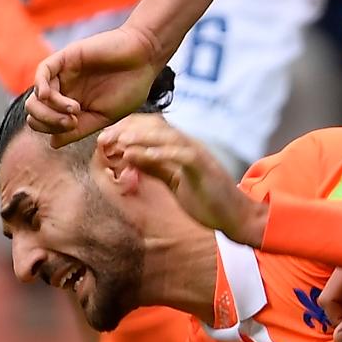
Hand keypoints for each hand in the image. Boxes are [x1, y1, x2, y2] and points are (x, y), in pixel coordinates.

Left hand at [28, 24, 164, 145]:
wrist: (145, 57)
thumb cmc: (131, 86)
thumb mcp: (105, 116)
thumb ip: (79, 129)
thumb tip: (53, 143)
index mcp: (72, 107)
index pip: (46, 124)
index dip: (54, 131)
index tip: (75, 127)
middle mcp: (64, 92)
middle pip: (35, 112)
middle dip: (48, 123)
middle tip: (72, 122)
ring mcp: (63, 75)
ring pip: (35, 97)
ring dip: (48, 110)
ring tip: (74, 109)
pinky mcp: (65, 58)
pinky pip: (42, 73)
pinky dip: (40, 87)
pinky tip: (50, 96)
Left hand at [99, 114, 255, 239]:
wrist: (236, 216)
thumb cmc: (206, 199)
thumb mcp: (173, 181)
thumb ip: (154, 167)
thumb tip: (128, 155)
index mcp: (180, 147)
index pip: (151, 127)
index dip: (127, 128)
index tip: (105, 138)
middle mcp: (189, 145)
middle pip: (156, 125)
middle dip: (128, 129)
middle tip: (106, 138)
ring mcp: (198, 154)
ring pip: (167, 136)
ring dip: (141, 137)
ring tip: (120, 141)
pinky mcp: (204, 167)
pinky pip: (181, 154)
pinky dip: (160, 152)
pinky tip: (141, 155)